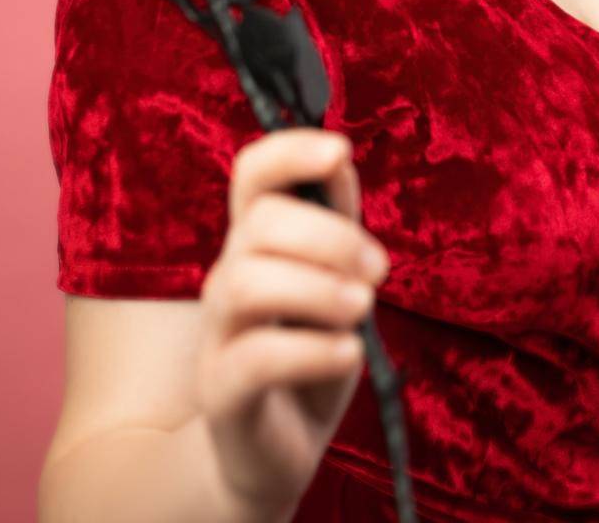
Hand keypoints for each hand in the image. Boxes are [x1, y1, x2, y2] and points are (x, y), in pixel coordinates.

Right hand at [194, 128, 390, 520]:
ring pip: (247, 282)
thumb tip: (341, 158)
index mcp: (256, 240)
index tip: (340, 150)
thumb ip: (338, 221)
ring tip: (362, 309)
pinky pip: (257, 357)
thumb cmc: (311, 349)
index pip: (252, 173)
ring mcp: (219, 332)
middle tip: (379, 270)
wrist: (277, 447)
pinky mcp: (222, 389)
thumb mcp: (334, 280)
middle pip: (259, 222)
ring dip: (319, 288)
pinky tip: (349, 353)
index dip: (289, 150)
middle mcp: (228, 274)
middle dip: (330, 236)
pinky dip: (313, 349)